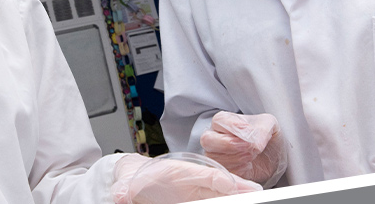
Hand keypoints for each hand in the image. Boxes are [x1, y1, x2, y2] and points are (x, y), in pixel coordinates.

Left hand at [112, 154, 261, 203]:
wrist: (137, 183)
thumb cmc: (137, 182)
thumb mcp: (127, 184)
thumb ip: (125, 189)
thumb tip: (118, 194)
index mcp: (179, 172)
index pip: (203, 176)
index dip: (220, 180)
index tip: (233, 184)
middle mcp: (194, 181)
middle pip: (221, 184)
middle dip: (238, 188)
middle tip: (255, 192)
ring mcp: (201, 192)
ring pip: (224, 193)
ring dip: (240, 195)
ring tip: (256, 197)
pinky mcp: (203, 200)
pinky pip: (220, 200)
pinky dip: (231, 200)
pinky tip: (244, 201)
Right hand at [198, 112, 285, 186]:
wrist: (274, 156)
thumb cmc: (267, 136)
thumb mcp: (269, 125)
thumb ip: (261, 129)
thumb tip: (252, 142)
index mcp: (223, 121)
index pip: (219, 120)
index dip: (234, 127)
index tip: (249, 130)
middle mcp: (215, 137)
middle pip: (207, 140)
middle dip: (229, 144)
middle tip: (248, 146)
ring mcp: (216, 156)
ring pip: (214, 158)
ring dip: (236, 158)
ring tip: (252, 155)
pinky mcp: (222, 172)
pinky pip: (222, 173)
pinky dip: (237, 170)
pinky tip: (248, 166)